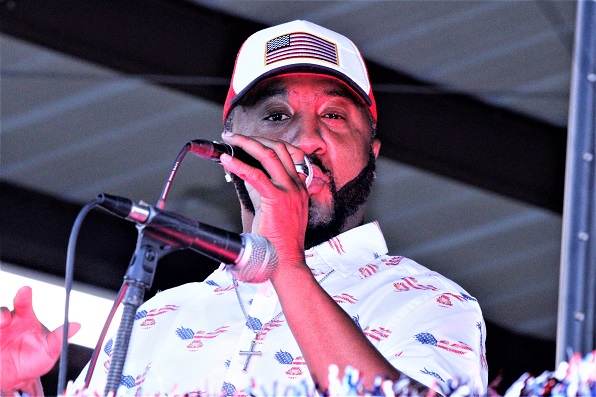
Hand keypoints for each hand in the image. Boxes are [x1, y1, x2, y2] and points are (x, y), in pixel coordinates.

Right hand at [0, 286, 80, 390]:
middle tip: (6, 318)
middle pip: (3, 311)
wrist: (18, 380)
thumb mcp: (50, 351)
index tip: (25, 290)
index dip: (24, 296)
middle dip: (2, 312)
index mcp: (26, 319)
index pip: (24, 303)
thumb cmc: (34, 361)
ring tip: (3, 325)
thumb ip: (60, 338)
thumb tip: (77, 325)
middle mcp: (9, 322)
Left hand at [219, 132, 309, 267]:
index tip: (250, 141)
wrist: (286, 260)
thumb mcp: (275, 210)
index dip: (266, 143)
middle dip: (254, 138)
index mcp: (299, 187)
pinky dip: (239, 165)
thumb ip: (263, 191)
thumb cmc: (279, 241)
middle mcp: (297, 185)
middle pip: (279, 149)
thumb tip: (245, 176)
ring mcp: (289, 191)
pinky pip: (256, 176)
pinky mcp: (276, 200)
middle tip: (235, 136)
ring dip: (246, 144)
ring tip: (230, 140)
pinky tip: (227, 160)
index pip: (287, 154)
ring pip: (269, 156)